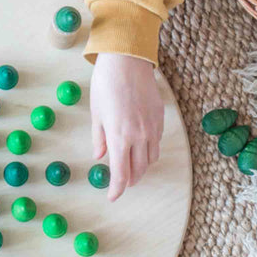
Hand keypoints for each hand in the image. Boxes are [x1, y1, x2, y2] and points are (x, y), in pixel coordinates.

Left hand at [90, 53, 163, 200]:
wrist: (127, 60)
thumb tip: (100, 156)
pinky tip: (140, 147)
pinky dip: (149, 151)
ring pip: (151, 158)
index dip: (117, 189)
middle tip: (120, 182)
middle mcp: (139, 135)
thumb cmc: (106, 84)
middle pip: (138, 170)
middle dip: (129, 180)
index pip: (121, 173)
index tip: (112, 197)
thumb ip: (100, 137)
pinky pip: (157, 142)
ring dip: (141, 167)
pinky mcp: (160, 117)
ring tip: (131, 167)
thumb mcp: (96, 112)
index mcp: (120, 136)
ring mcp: (152, 127)